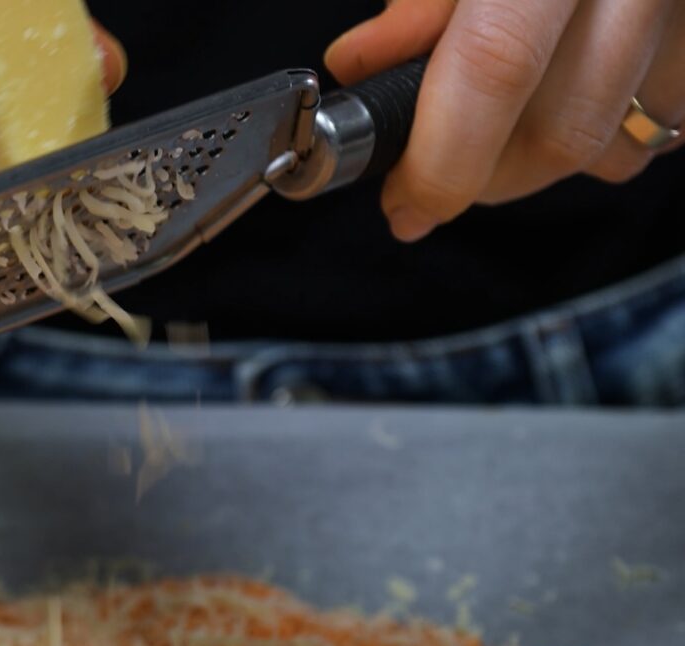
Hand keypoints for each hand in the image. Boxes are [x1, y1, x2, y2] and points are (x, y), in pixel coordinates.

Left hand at [326, 0, 684, 241]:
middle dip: (484, 179)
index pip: (495, 68)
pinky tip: (570, 87)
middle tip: (436, 173)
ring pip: (623, 140)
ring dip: (543, 154)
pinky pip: (670, 113)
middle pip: (565, 131)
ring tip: (500, 117)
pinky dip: (612, 123)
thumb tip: (365, 65)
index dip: (441, 162)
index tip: (406, 205)